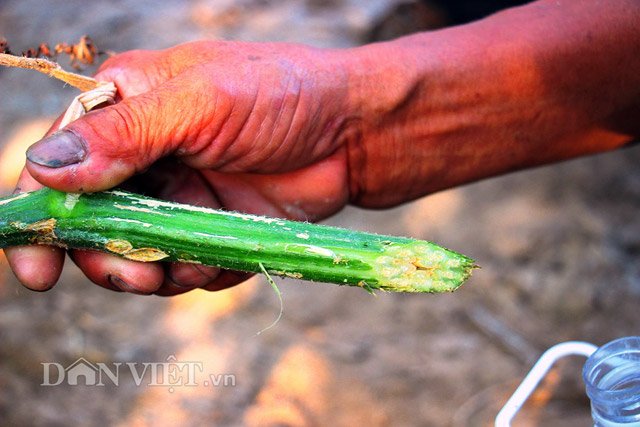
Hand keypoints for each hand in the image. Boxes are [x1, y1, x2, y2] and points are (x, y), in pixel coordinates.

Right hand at [6, 40, 356, 294]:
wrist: (354, 133)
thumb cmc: (283, 97)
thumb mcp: (202, 102)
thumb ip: (125, 135)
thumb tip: (45, 168)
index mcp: (129, 108)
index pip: (61, 164)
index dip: (41, 216)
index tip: (36, 268)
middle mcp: (146, 155)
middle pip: (92, 220)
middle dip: (103, 256)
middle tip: (134, 275)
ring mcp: (179, 196)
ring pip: (135, 251)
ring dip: (146, 271)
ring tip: (172, 272)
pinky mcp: (211, 229)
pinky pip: (182, 266)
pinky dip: (191, 274)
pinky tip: (213, 263)